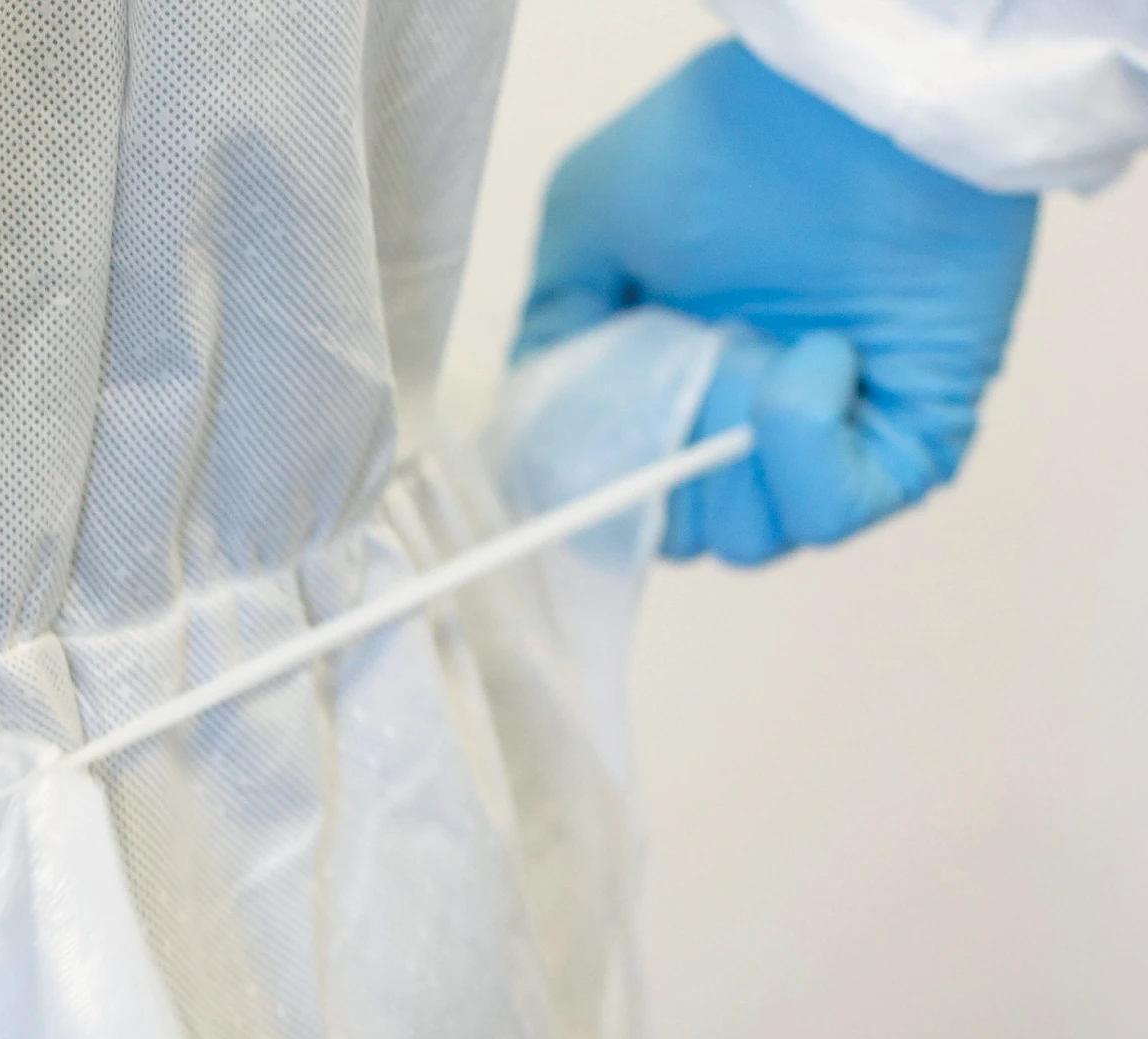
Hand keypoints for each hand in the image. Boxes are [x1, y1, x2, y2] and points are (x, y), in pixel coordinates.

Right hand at [515, 41, 1038, 564]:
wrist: (861, 98)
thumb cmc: (735, 135)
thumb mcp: (588, 219)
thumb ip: (551, 330)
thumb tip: (534, 428)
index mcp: (676, 380)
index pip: (624, 500)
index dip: (599, 489)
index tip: (590, 447)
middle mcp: (749, 421)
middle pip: (681, 533)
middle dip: (664, 463)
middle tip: (684, 370)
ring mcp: (829, 439)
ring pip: (748, 537)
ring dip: (732, 449)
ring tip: (757, 347)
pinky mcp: (908, 444)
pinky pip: (828, 513)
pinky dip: (802, 446)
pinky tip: (819, 354)